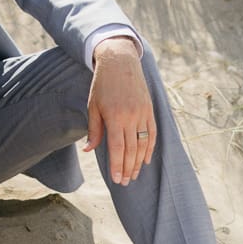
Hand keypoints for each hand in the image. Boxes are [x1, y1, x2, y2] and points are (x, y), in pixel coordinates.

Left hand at [85, 36, 154, 185]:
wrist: (120, 62)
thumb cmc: (102, 85)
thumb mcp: (93, 106)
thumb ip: (94, 130)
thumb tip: (90, 150)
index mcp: (114, 116)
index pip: (117, 148)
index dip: (117, 166)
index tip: (116, 179)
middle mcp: (131, 116)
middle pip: (131, 150)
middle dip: (128, 168)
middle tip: (125, 182)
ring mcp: (143, 113)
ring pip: (143, 144)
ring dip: (139, 162)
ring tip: (134, 175)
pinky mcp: (150, 110)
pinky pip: (152, 133)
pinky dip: (150, 148)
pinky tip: (146, 160)